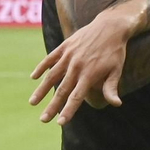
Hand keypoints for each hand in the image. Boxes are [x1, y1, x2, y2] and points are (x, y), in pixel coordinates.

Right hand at [28, 8, 134, 123]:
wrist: (110, 27)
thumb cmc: (115, 52)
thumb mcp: (117, 70)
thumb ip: (111, 88)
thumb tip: (117, 104)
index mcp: (89, 75)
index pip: (76, 97)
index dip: (68, 111)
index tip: (60, 123)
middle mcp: (76, 66)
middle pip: (61, 90)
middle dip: (52, 106)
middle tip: (43, 120)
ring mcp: (69, 56)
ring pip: (51, 76)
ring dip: (41, 90)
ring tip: (33, 102)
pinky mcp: (65, 46)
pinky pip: (50, 59)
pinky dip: (41, 67)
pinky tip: (34, 77)